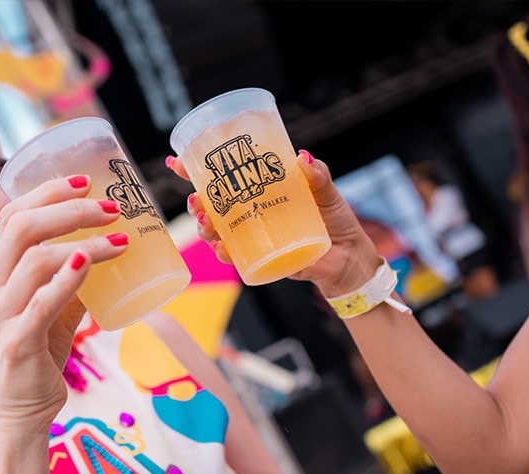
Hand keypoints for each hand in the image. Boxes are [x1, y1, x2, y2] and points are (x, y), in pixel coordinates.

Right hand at [0, 175, 126, 432]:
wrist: (15, 419)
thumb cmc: (33, 362)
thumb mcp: (51, 314)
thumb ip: (69, 285)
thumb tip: (102, 257)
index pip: (11, 217)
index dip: (46, 192)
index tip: (84, 180)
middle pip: (20, 226)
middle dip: (69, 207)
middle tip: (111, 207)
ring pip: (34, 259)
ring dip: (83, 241)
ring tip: (122, 240)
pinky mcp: (15, 344)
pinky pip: (40, 303)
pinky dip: (66, 278)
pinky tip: (88, 261)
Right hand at [167, 151, 382, 296]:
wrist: (352, 258)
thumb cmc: (337, 221)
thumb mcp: (326, 192)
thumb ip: (317, 176)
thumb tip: (303, 158)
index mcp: (261, 192)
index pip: (224, 180)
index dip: (196, 172)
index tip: (176, 162)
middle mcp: (253, 215)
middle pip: (213, 208)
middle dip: (196, 204)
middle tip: (194, 199)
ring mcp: (256, 239)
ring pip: (219, 234)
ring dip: (206, 229)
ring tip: (206, 221)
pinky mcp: (264, 260)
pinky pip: (238, 259)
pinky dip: (226, 254)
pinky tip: (221, 249)